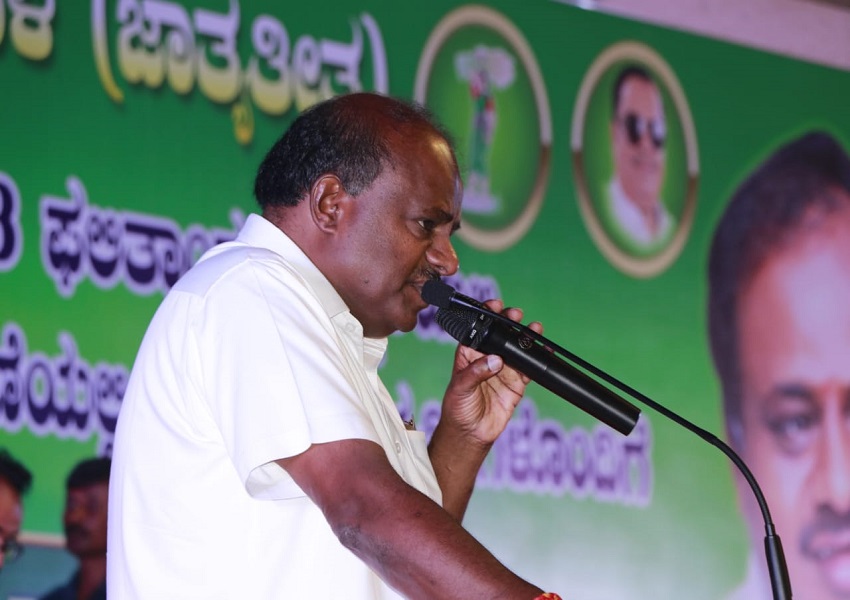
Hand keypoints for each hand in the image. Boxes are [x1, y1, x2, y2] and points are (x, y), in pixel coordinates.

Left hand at [439, 299, 542, 445]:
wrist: (471, 433)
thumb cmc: (457, 408)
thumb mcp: (460, 388)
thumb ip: (476, 373)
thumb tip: (496, 360)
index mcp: (469, 353)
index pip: (478, 329)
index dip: (486, 316)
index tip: (495, 306)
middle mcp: (487, 357)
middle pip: (500, 334)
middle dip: (509, 322)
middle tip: (516, 315)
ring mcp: (504, 369)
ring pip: (517, 348)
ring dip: (526, 337)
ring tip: (535, 328)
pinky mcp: (516, 383)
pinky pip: (529, 367)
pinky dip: (538, 359)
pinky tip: (545, 351)